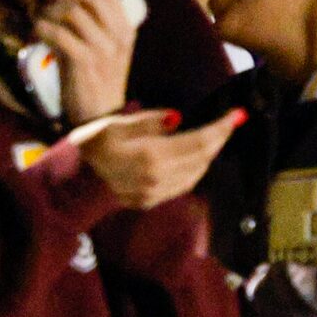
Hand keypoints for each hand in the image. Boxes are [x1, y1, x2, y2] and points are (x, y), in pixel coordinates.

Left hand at [34, 0, 138, 125]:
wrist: (100, 119)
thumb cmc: (95, 83)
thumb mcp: (100, 50)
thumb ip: (90, 25)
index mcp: (125, 31)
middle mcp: (118, 37)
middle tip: (51, 6)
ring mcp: (103, 49)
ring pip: (73, 11)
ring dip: (50, 12)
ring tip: (42, 22)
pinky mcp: (84, 62)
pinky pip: (58, 32)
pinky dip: (42, 28)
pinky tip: (37, 34)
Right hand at [70, 108, 241, 209]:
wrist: (78, 172)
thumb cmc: (97, 139)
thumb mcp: (118, 123)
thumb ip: (150, 120)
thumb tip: (178, 118)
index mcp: (150, 156)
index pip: (198, 142)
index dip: (220, 128)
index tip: (238, 115)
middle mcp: (156, 178)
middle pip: (201, 158)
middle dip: (220, 139)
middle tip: (232, 122)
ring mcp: (154, 193)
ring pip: (196, 173)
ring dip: (210, 154)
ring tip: (218, 135)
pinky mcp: (151, 201)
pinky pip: (184, 185)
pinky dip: (197, 169)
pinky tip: (199, 156)